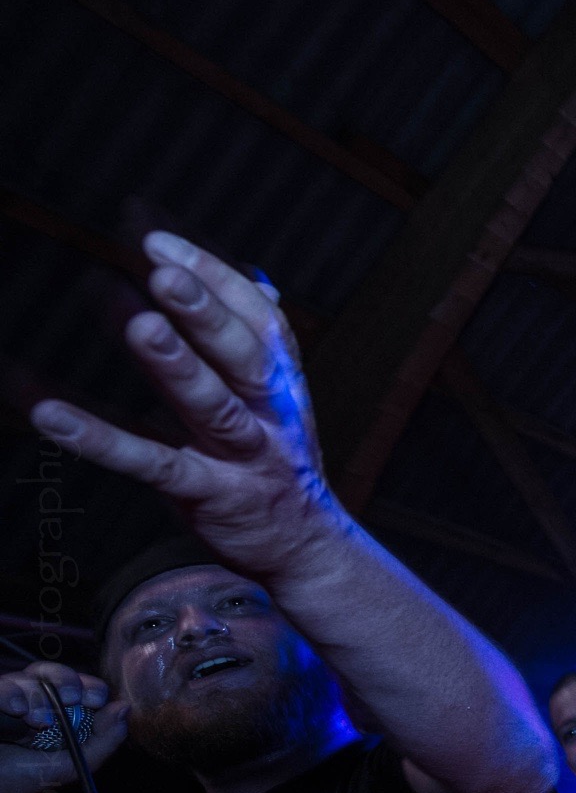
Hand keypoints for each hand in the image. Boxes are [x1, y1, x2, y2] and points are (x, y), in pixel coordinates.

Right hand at [0, 663, 129, 792]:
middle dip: (68, 681)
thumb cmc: (22, 781)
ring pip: (30, 676)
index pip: (81, 688)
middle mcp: (34, 702)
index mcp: (58, 716)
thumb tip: (124, 707)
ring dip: (39, 696)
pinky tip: (16, 710)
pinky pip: (4, 685)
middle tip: (71, 698)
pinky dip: (12, 694)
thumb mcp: (70, 766)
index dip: (91, 687)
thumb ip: (103, 741)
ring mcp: (10, 699)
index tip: (96, 699)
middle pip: (57, 673)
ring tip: (36, 720)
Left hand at [27, 233, 341, 585]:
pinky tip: (53, 415)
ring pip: (213, 407)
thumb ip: (261, 342)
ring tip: (141, 325)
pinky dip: (103, 440)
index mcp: (284, 384)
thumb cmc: (275, 463)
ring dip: (178, 367)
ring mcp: (244, 457)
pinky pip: (154, 464)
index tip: (160, 242)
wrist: (305, 549)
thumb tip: (260, 277)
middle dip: (207, 312)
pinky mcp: (210, 495)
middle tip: (162, 272)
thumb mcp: (279, 400)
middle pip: (246, 357)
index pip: (260, 321)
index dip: (216, 279)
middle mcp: (271, 415)